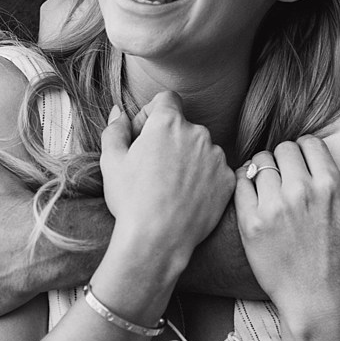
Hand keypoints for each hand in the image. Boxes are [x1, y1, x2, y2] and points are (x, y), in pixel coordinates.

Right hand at [99, 92, 232, 264]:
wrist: (158, 240)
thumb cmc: (131, 200)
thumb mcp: (111, 161)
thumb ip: (115, 129)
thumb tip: (119, 112)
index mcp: (169, 123)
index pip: (166, 100)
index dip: (151, 114)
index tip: (142, 136)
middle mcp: (198, 133)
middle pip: (184, 126)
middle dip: (169, 140)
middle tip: (152, 168)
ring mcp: (217, 157)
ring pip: (201, 149)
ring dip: (187, 159)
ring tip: (169, 187)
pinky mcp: (228, 180)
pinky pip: (214, 171)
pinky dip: (203, 179)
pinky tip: (186, 197)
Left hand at [235, 137, 339, 322]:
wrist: (317, 301)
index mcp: (330, 187)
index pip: (309, 143)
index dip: (307, 150)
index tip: (305, 164)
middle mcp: (300, 192)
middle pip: (283, 149)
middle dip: (286, 158)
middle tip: (286, 174)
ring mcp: (272, 207)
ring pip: (260, 162)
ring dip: (264, 168)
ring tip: (269, 183)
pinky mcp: (250, 223)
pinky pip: (240, 183)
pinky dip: (244, 180)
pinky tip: (252, 191)